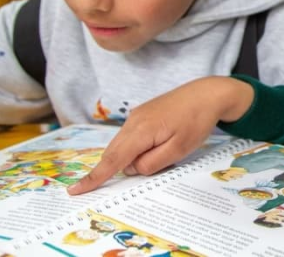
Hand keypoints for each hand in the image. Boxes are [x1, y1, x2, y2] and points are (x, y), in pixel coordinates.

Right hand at [68, 77, 253, 195]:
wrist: (207, 93)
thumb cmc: (196, 122)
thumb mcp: (178, 150)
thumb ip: (151, 163)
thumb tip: (131, 169)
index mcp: (140, 132)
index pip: (112, 161)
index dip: (94, 178)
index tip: (75, 190)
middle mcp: (132, 122)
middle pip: (114, 153)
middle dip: (116, 169)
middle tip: (136, 172)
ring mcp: (136, 116)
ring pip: (122, 145)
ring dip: (130, 157)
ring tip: (162, 152)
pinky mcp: (142, 113)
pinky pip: (130, 137)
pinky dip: (135, 147)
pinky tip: (157, 146)